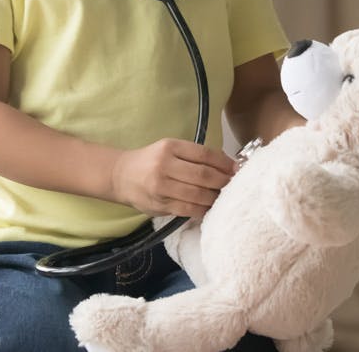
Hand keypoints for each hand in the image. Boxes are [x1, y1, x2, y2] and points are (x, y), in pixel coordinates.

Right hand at [111, 138, 235, 218]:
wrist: (122, 176)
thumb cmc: (151, 161)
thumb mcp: (169, 148)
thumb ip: (194, 155)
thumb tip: (227, 164)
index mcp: (170, 147)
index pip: (204, 154)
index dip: (224, 163)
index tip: (237, 169)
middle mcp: (165, 165)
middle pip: (203, 175)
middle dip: (223, 181)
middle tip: (235, 185)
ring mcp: (162, 187)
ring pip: (198, 194)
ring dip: (215, 197)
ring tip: (224, 197)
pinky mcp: (160, 205)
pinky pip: (188, 210)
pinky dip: (203, 210)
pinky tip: (209, 207)